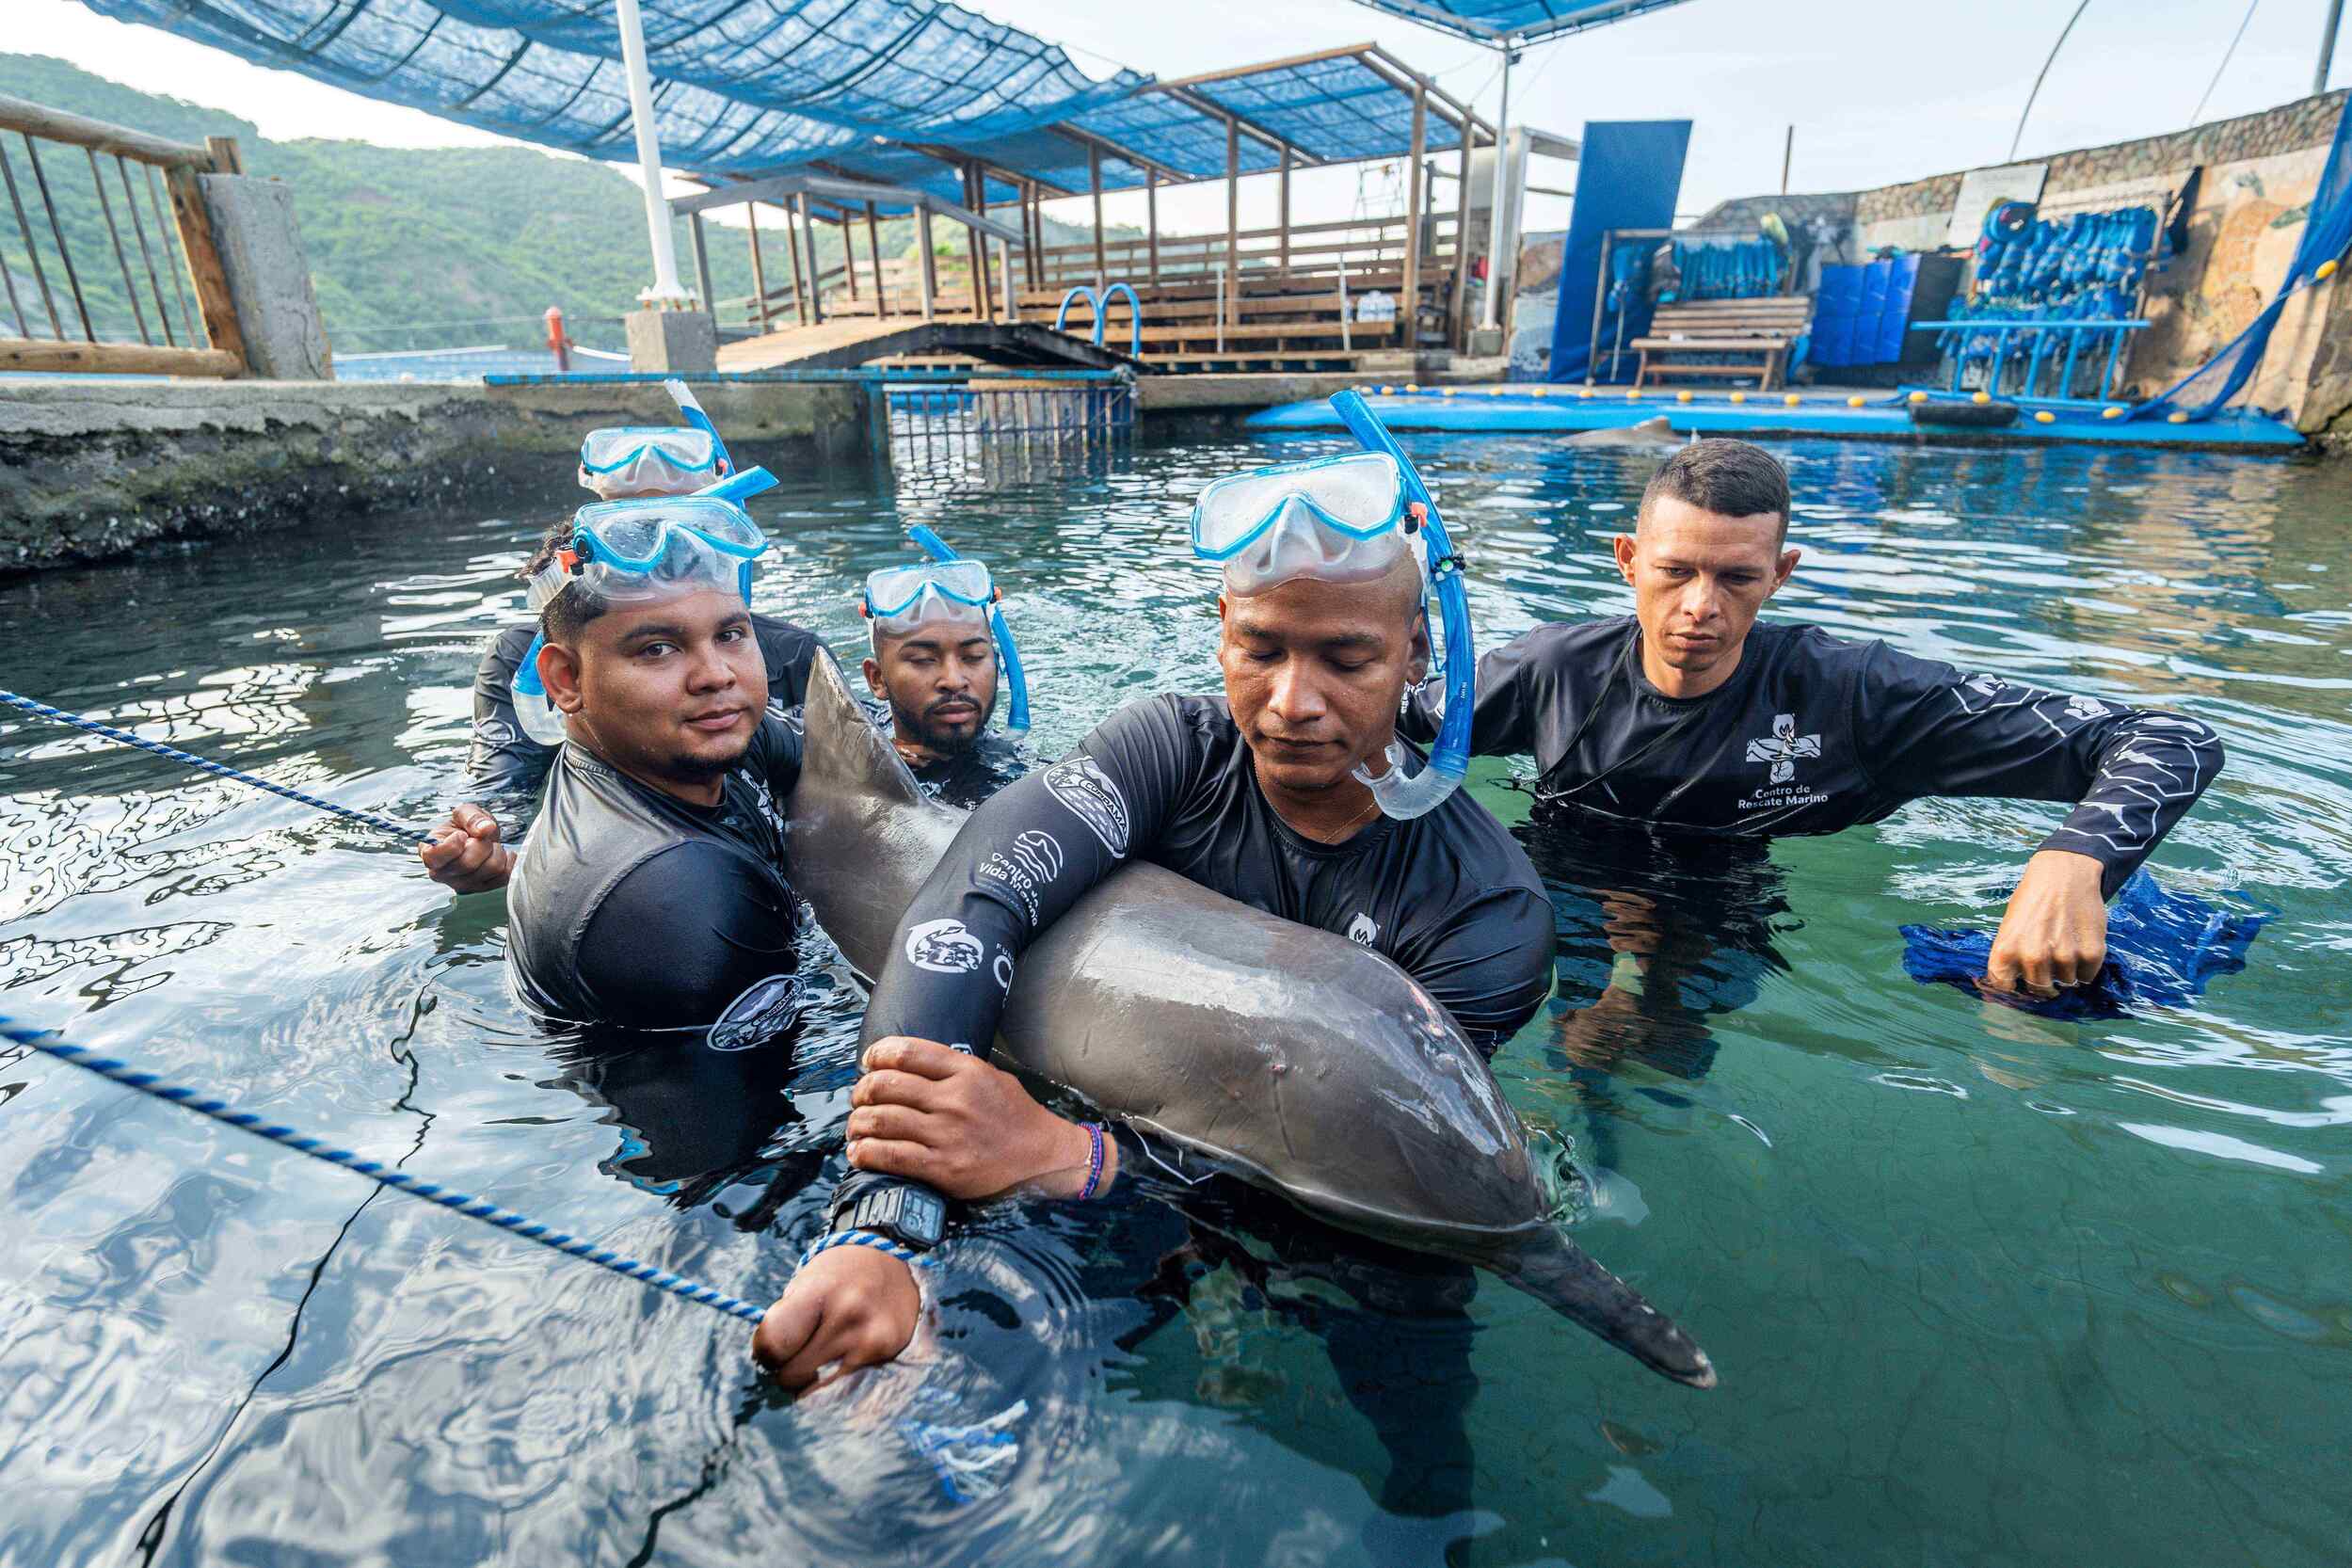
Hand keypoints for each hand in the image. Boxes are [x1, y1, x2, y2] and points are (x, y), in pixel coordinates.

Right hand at [419, 804, 513, 893]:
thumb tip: (485, 828)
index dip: (452, 845)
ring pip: (491, 868)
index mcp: (430, 854)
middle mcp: (442, 875)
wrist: (480, 840)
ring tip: (488, 846)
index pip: (434, 857)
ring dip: (497, 851)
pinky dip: (509, 860)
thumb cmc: (465, 827)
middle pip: (468, 863)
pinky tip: (501, 854)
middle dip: (482, 843)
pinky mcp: (484, 891)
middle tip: (479, 838)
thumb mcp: (465, 812)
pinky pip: (506, 876)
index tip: (461, 834)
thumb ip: (471, 817)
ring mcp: (463, 886)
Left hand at [752, 1243, 920, 1391]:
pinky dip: (835, 1375)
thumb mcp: (804, 1283)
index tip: (768, 1351)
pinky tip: (841, 1353)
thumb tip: (772, 1369)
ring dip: (810, 1378)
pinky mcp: (887, 1351)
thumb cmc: (836, 1272)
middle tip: (792, 1357)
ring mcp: (870, 1336)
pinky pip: (844, 1381)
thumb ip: (786, 1324)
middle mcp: (847, 1314)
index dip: (764, 1353)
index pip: (774, 1345)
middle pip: (794, 1372)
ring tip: (815, 1357)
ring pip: (818, 1385)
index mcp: (819, 1291)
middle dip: (786, 1369)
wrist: (889, 1255)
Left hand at [848, 1037, 1114, 1199]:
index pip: (907, 1053)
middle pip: (887, 1085)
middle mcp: (954, 1099)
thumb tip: (909, 1065)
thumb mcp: (991, 1077)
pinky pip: (892, 1156)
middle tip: (859, 1098)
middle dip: (862, 1091)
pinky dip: (867, 1153)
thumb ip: (954, 1069)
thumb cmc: (1016, 1116)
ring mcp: (947, 1134)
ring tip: (855, 1126)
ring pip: (882, 1120)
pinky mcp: (943, 1168)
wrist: (1044, 1157)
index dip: (877, 1054)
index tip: (869, 1061)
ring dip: (858, 1123)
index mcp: (966, 1072)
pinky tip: (858, 1152)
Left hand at [1983, 849, 2107, 997]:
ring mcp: (2063, 956)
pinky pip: (2087, 976)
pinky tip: (2080, 947)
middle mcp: (2033, 957)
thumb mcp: (2009, 927)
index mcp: (2006, 950)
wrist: (2064, 874)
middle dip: (2044, 982)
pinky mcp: (2091, 953)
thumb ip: (2010, 957)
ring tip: (2065, 948)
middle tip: (2049, 965)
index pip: (2004, 988)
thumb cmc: (2032, 900)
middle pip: (2039, 990)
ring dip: (2066, 973)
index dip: (2014, 988)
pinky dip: (2085, 968)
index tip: (2021, 985)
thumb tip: (2011, 984)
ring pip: (2065, 984)